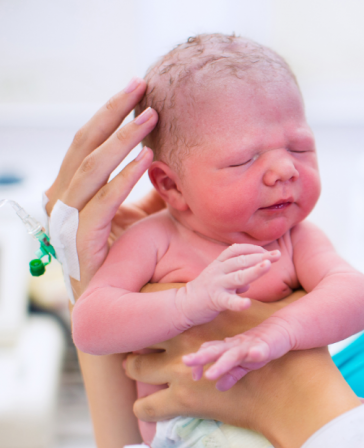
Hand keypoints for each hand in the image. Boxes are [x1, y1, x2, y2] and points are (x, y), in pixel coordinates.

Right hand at [44, 78, 161, 297]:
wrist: (116, 308)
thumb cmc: (129, 260)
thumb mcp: (139, 215)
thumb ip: (145, 188)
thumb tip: (165, 157)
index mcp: (72, 190)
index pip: (89, 141)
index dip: (112, 113)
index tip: (139, 86)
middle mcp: (61, 200)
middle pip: (84, 145)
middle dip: (114, 113)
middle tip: (142, 85)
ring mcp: (65, 222)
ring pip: (90, 169)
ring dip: (121, 141)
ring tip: (150, 117)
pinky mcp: (79, 243)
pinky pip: (100, 204)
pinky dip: (121, 179)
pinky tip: (146, 160)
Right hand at [177, 244, 279, 326]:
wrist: (182, 306)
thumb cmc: (206, 290)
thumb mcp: (221, 276)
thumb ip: (237, 273)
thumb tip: (254, 274)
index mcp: (220, 263)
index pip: (237, 250)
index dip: (252, 248)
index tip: (266, 251)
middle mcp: (218, 271)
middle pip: (242, 261)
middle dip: (261, 257)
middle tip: (277, 254)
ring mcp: (216, 285)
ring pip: (238, 276)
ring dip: (254, 271)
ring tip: (268, 266)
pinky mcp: (214, 300)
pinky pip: (228, 301)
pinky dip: (238, 302)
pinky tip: (247, 304)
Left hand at [182, 313, 295, 389]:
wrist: (281, 330)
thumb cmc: (260, 347)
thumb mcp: (244, 364)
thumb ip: (232, 374)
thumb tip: (218, 387)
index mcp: (228, 348)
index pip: (209, 352)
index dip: (199, 363)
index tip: (194, 377)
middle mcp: (236, 345)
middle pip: (216, 350)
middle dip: (201, 356)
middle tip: (186, 361)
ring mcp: (250, 345)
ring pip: (234, 354)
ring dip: (222, 363)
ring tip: (211, 374)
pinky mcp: (265, 347)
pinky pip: (260, 350)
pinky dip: (257, 353)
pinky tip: (254, 356)